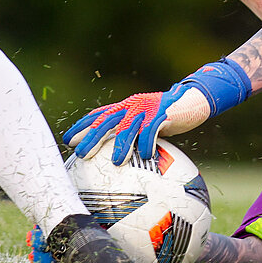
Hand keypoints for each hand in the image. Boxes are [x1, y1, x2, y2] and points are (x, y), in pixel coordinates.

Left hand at [64, 60, 251, 163]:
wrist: (193, 100)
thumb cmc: (169, 117)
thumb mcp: (148, 124)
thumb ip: (134, 136)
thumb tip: (119, 160)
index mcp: (126, 108)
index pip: (99, 115)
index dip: (82, 126)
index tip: (68, 140)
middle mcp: (132, 106)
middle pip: (107, 121)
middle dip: (91, 136)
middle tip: (80, 153)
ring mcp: (147, 108)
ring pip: (128, 126)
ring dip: (120, 144)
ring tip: (115, 162)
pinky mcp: (162, 112)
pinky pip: (153, 129)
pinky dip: (148, 142)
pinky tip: (146, 155)